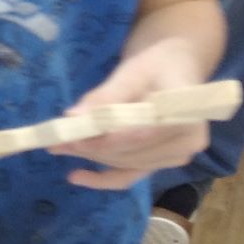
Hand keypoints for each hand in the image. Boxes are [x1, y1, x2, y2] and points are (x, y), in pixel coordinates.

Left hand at [56, 42, 209, 190]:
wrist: (173, 68)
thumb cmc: (157, 64)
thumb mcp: (132, 73)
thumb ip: (106, 96)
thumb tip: (74, 117)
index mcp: (188, 117)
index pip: (142, 134)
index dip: (106, 138)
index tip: (73, 136)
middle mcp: (187, 144)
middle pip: (131, 153)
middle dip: (92, 147)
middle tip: (56, 139)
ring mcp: (175, 157)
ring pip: (125, 164)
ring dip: (91, 157)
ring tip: (59, 146)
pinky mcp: (159, 163)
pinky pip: (129, 176)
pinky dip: (102, 178)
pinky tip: (75, 176)